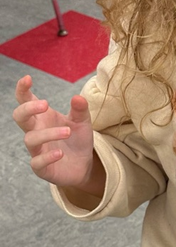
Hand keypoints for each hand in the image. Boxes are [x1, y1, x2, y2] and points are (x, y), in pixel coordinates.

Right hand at [13, 75, 97, 189]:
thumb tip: (78, 98)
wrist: (84, 165)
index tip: (28, 78)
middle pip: (19, 117)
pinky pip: (37, 162)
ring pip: (30, 139)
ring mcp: (37, 150)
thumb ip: (80, 109)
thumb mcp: (83, 122)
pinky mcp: (42, 168)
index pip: (25, 101)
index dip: (22, 90)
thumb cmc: (77, 140)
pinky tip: (60, 154)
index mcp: (43, 117)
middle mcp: (36, 131)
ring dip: (48, 134)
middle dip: (28, 109)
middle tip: (45, 105)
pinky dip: (47, 157)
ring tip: (68, 131)